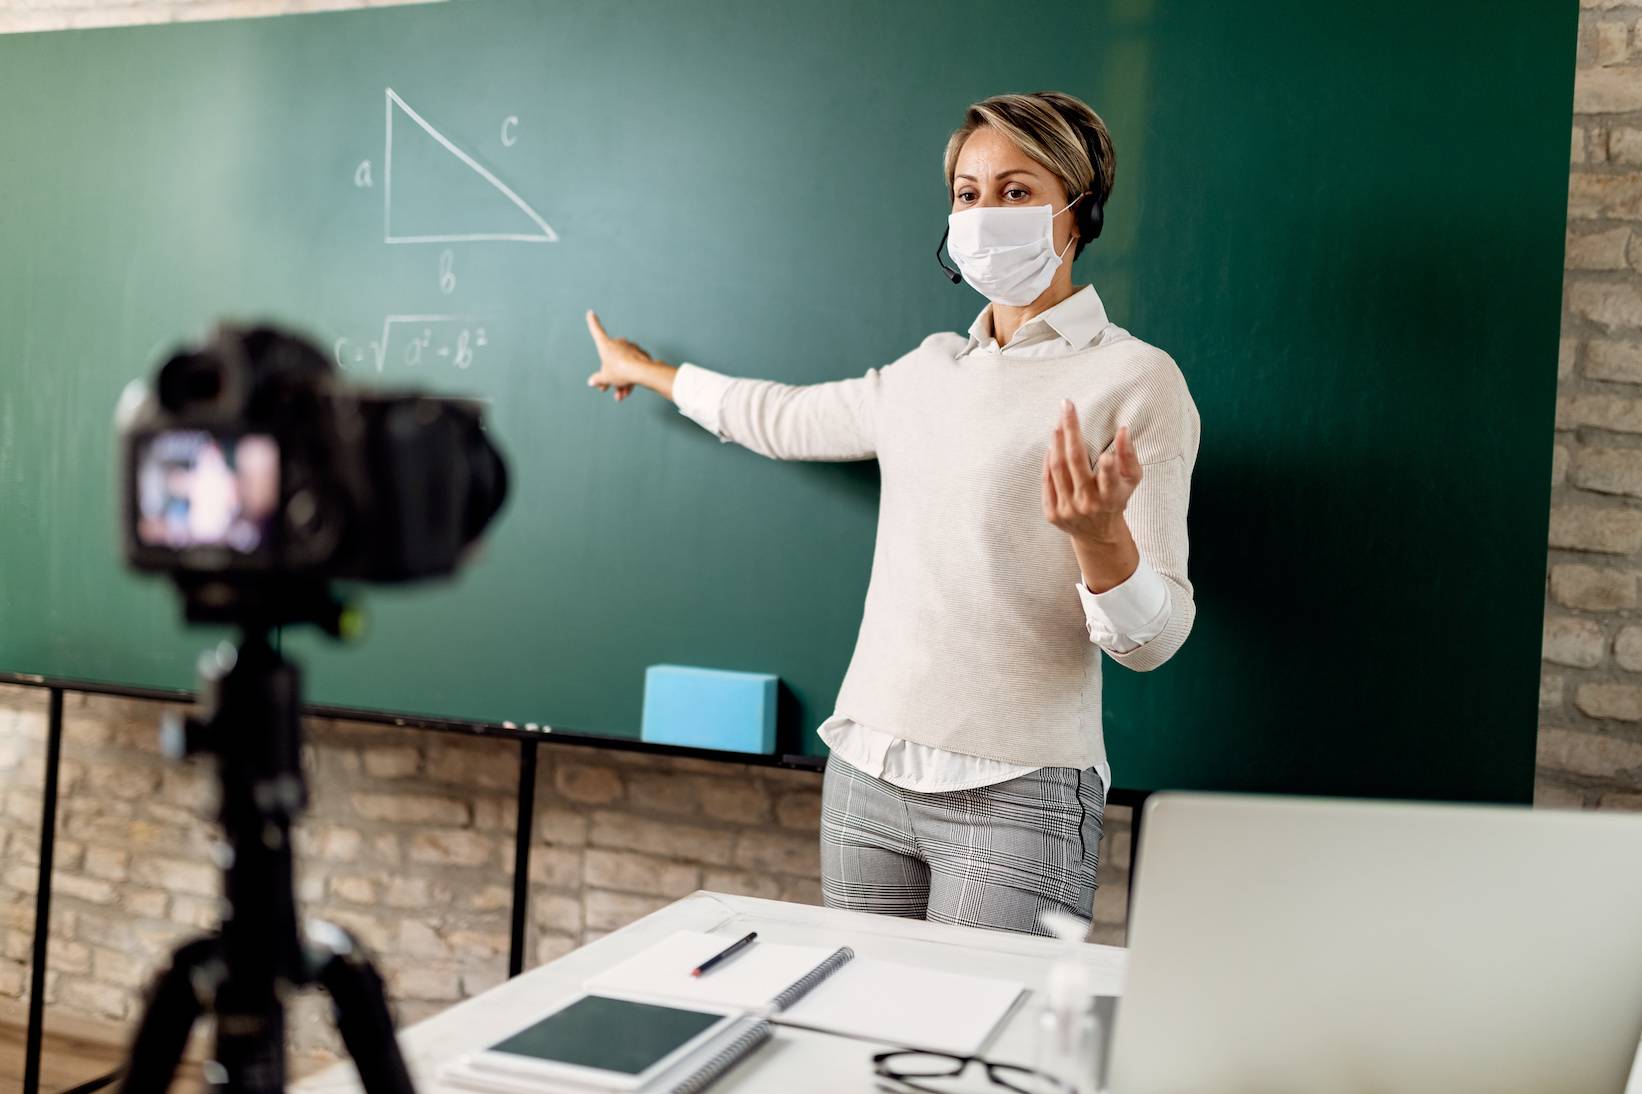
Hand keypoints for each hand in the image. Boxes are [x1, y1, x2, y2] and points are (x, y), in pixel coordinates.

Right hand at [585, 310, 661, 402]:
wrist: (641, 372)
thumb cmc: (620, 371)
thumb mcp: (606, 377)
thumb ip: (598, 379)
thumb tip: (592, 382)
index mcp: (606, 344)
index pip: (596, 330)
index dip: (592, 322)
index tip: (590, 312)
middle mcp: (618, 343)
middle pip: (611, 360)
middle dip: (608, 376)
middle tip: (605, 389)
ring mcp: (630, 348)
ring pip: (623, 366)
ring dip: (620, 382)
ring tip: (620, 396)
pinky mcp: (641, 355)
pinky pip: (632, 367)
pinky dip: (630, 379)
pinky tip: (629, 391)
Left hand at [1043, 399, 1142, 541]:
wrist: (1097, 535)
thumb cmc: (1117, 498)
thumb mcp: (1132, 480)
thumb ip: (1129, 455)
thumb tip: (1123, 429)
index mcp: (1111, 497)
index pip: (1109, 480)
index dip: (1108, 468)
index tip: (1106, 454)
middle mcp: (1089, 504)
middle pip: (1075, 463)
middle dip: (1071, 431)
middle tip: (1067, 407)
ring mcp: (1068, 510)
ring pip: (1058, 469)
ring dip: (1056, 442)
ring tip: (1058, 424)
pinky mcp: (1052, 514)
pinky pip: (1047, 481)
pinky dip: (1048, 462)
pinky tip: (1052, 447)